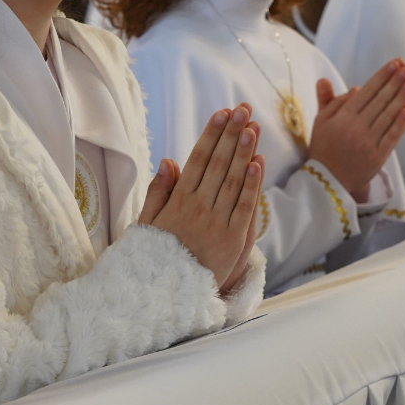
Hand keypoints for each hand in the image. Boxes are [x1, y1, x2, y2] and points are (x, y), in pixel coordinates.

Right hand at [140, 104, 264, 292]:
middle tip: (243, 109)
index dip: (211, 134)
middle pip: (218, 164)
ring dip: (244, 152)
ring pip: (232, 182)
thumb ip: (158, 191)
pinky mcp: (232, 241)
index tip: (221, 113)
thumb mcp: (147, 222)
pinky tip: (257, 163)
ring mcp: (216, 224)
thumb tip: (169, 159)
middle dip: (231, 134)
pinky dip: (252, 186)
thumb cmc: (155, 256)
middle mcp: (197, 209)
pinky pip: (244, 209)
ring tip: (253, 127)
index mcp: (177, 201)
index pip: (197, 159)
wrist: (163, 296)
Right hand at [307, 59, 404, 196]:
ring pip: (388, 115)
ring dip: (403, 96)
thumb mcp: (320, 122)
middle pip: (380, 100)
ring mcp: (368, 142)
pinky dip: (401, 122)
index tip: (394, 63)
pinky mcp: (378, 156)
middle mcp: (356, 128)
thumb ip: (330, 101)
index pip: (366, 92)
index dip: (382, 76)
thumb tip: (351, 86)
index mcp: (341, 117)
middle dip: (396, 81)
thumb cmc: (323, 148)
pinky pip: (392, 136)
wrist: (327, 181)